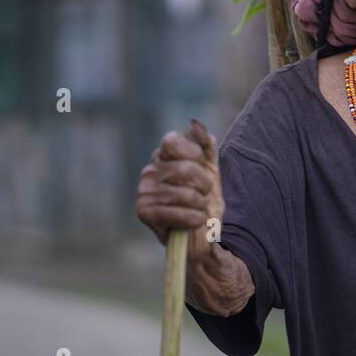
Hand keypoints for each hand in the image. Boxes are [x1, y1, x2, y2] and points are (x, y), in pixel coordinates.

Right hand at [136, 119, 223, 265]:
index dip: (194, 154)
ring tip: (198, 209)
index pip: (172, 140)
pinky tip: (193, 222)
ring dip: (201, 205)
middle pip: (186, 168)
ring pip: (186, 193)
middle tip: (204, 194)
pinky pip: (178, 213)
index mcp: (163, 156)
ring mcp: (143, 191)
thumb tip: (194, 122)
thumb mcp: (211, 168)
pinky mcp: (143, 212)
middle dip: (205, 184)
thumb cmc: (205, 198)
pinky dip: (194, 219)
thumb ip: (205, 145)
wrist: (203, 233)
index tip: (203, 168)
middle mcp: (149, 170)